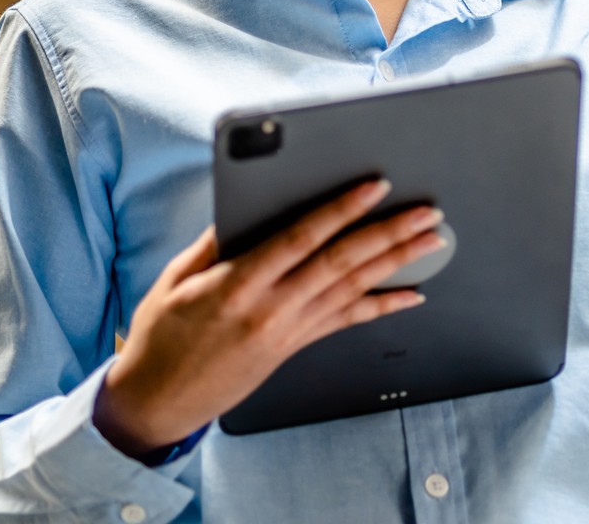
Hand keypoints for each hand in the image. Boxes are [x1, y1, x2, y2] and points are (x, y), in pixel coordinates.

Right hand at [92, 179, 443, 458]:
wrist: (157, 401)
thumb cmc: (160, 338)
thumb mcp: (176, 278)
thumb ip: (215, 241)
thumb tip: (244, 205)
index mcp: (238, 284)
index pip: (302, 238)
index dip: (342, 210)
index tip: (374, 187)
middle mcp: (271, 309)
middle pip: (341, 263)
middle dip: (389, 233)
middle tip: (426, 213)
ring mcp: (287, 331)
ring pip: (353, 289)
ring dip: (396, 263)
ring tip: (430, 242)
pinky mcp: (294, 347)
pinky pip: (347, 322)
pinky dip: (382, 307)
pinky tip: (411, 296)